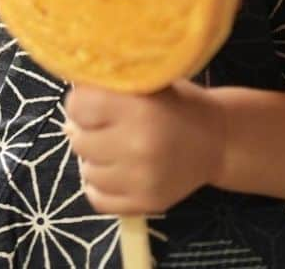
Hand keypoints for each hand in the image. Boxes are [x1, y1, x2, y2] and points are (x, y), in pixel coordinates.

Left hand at [64, 80, 225, 214]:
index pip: (77, 107)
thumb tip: (67, 108)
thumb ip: (106, 86)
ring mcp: (144, 179)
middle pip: (78, 140)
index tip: (93, 101)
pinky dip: (100, 186)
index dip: (80, 102)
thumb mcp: (144, 81)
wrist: (218, 141)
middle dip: (86, 130)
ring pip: (87, 171)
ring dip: (94, 158)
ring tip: (113, 147)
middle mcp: (139, 145)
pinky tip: (114, 170)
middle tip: (104, 125)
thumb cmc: (173, 103)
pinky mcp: (148, 204)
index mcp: (138, 107)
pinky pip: (98, 199)